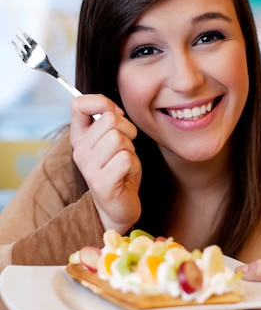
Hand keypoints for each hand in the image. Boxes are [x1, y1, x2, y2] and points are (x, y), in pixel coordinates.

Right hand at [70, 94, 140, 234]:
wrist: (118, 207)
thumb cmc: (118, 170)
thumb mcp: (111, 140)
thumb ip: (109, 121)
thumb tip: (114, 109)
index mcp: (80, 138)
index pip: (78, 104)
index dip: (101, 102)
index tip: (115, 114)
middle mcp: (80, 151)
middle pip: (110, 120)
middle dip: (128, 130)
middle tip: (125, 148)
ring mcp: (89, 168)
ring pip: (119, 138)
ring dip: (130, 150)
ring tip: (124, 163)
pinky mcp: (102, 183)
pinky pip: (126, 159)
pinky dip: (133, 165)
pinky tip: (126, 175)